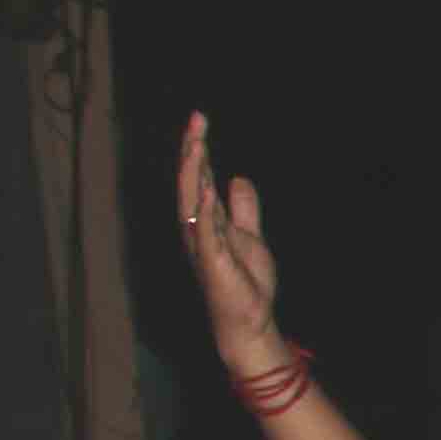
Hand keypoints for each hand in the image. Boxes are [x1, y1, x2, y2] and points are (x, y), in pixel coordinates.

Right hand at [175, 113, 290, 378]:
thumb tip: (238, 177)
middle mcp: (197, 228)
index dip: (198, 149)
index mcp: (205, 219)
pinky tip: (209, 187)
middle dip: (193, 150)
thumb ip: (244, 208)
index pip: (198, 177)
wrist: (249, 320)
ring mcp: (203, 245)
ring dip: (194, 172)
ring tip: (196, 144)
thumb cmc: (245, 281)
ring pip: (193, 202)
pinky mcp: (213, 263)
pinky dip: (206, 209)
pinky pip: (207, 232)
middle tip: (197, 119)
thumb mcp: (249, 236)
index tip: (200, 120)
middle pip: (190, 182)